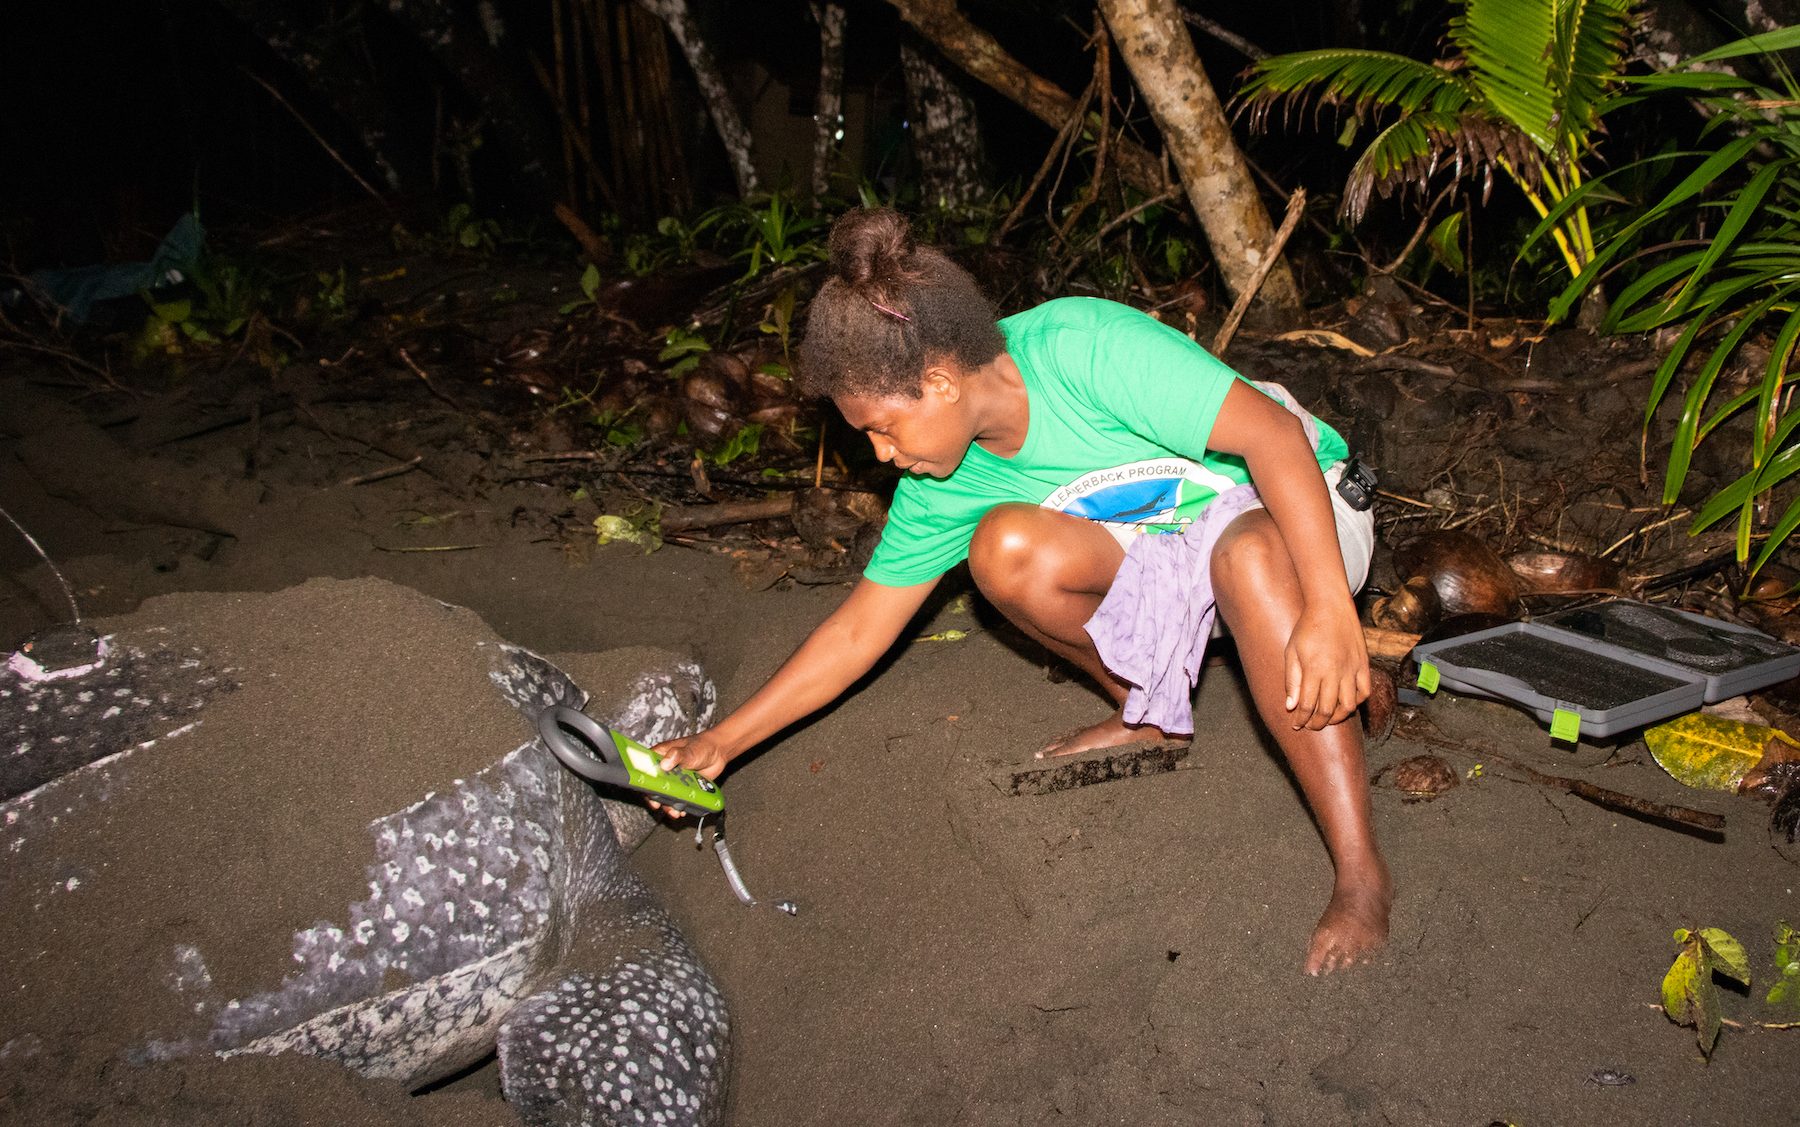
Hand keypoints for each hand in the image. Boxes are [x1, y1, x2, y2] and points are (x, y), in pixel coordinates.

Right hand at [646, 728, 736, 818]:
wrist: (718, 753)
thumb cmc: (701, 746)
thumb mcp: (688, 750)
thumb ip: (677, 755)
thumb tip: (665, 763)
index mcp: (660, 756)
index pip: (645, 769)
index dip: (643, 780)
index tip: (645, 790)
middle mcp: (664, 769)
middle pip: (654, 786)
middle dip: (655, 797)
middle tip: (658, 805)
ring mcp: (675, 780)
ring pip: (666, 795)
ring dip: (668, 805)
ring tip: (674, 812)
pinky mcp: (684, 788)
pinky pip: (679, 799)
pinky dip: (680, 806)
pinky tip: (682, 811)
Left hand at [1282, 603, 1369, 730]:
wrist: (1330, 607)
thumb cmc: (1307, 628)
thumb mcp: (1291, 652)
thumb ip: (1292, 680)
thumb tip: (1290, 706)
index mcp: (1315, 669)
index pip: (1307, 705)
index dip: (1301, 719)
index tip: (1296, 724)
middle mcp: (1335, 672)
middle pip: (1328, 710)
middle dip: (1317, 723)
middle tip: (1310, 725)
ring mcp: (1352, 669)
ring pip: (1349, 705)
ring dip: (1337, 717)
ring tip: (1327, 718)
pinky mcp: (1363, 665)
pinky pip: (1364, 692)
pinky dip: (1356, 703)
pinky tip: (1345, 704)